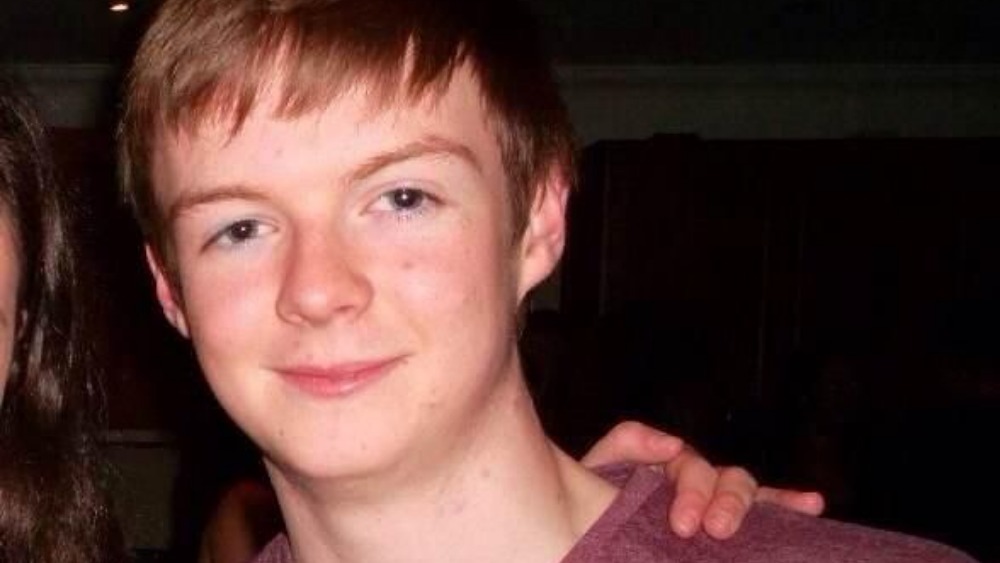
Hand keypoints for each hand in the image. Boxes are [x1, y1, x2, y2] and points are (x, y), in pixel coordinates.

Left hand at [580, 421, 824, 538]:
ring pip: (741, 488)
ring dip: (743, 505)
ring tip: (735, 528)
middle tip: (709, 532)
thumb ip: (627, 444)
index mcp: (660, 465)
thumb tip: (671, 441)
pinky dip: (788, 503)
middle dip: (720, 503)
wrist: (583, 533)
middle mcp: (691, 479)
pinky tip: (813, 504)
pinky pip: (765, 508)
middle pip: (720, 476)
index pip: (686, 462)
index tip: (685, 525)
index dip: (691, 490)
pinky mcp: (727, 522)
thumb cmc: (589, 507)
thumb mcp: (596, 471)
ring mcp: (710, 501)